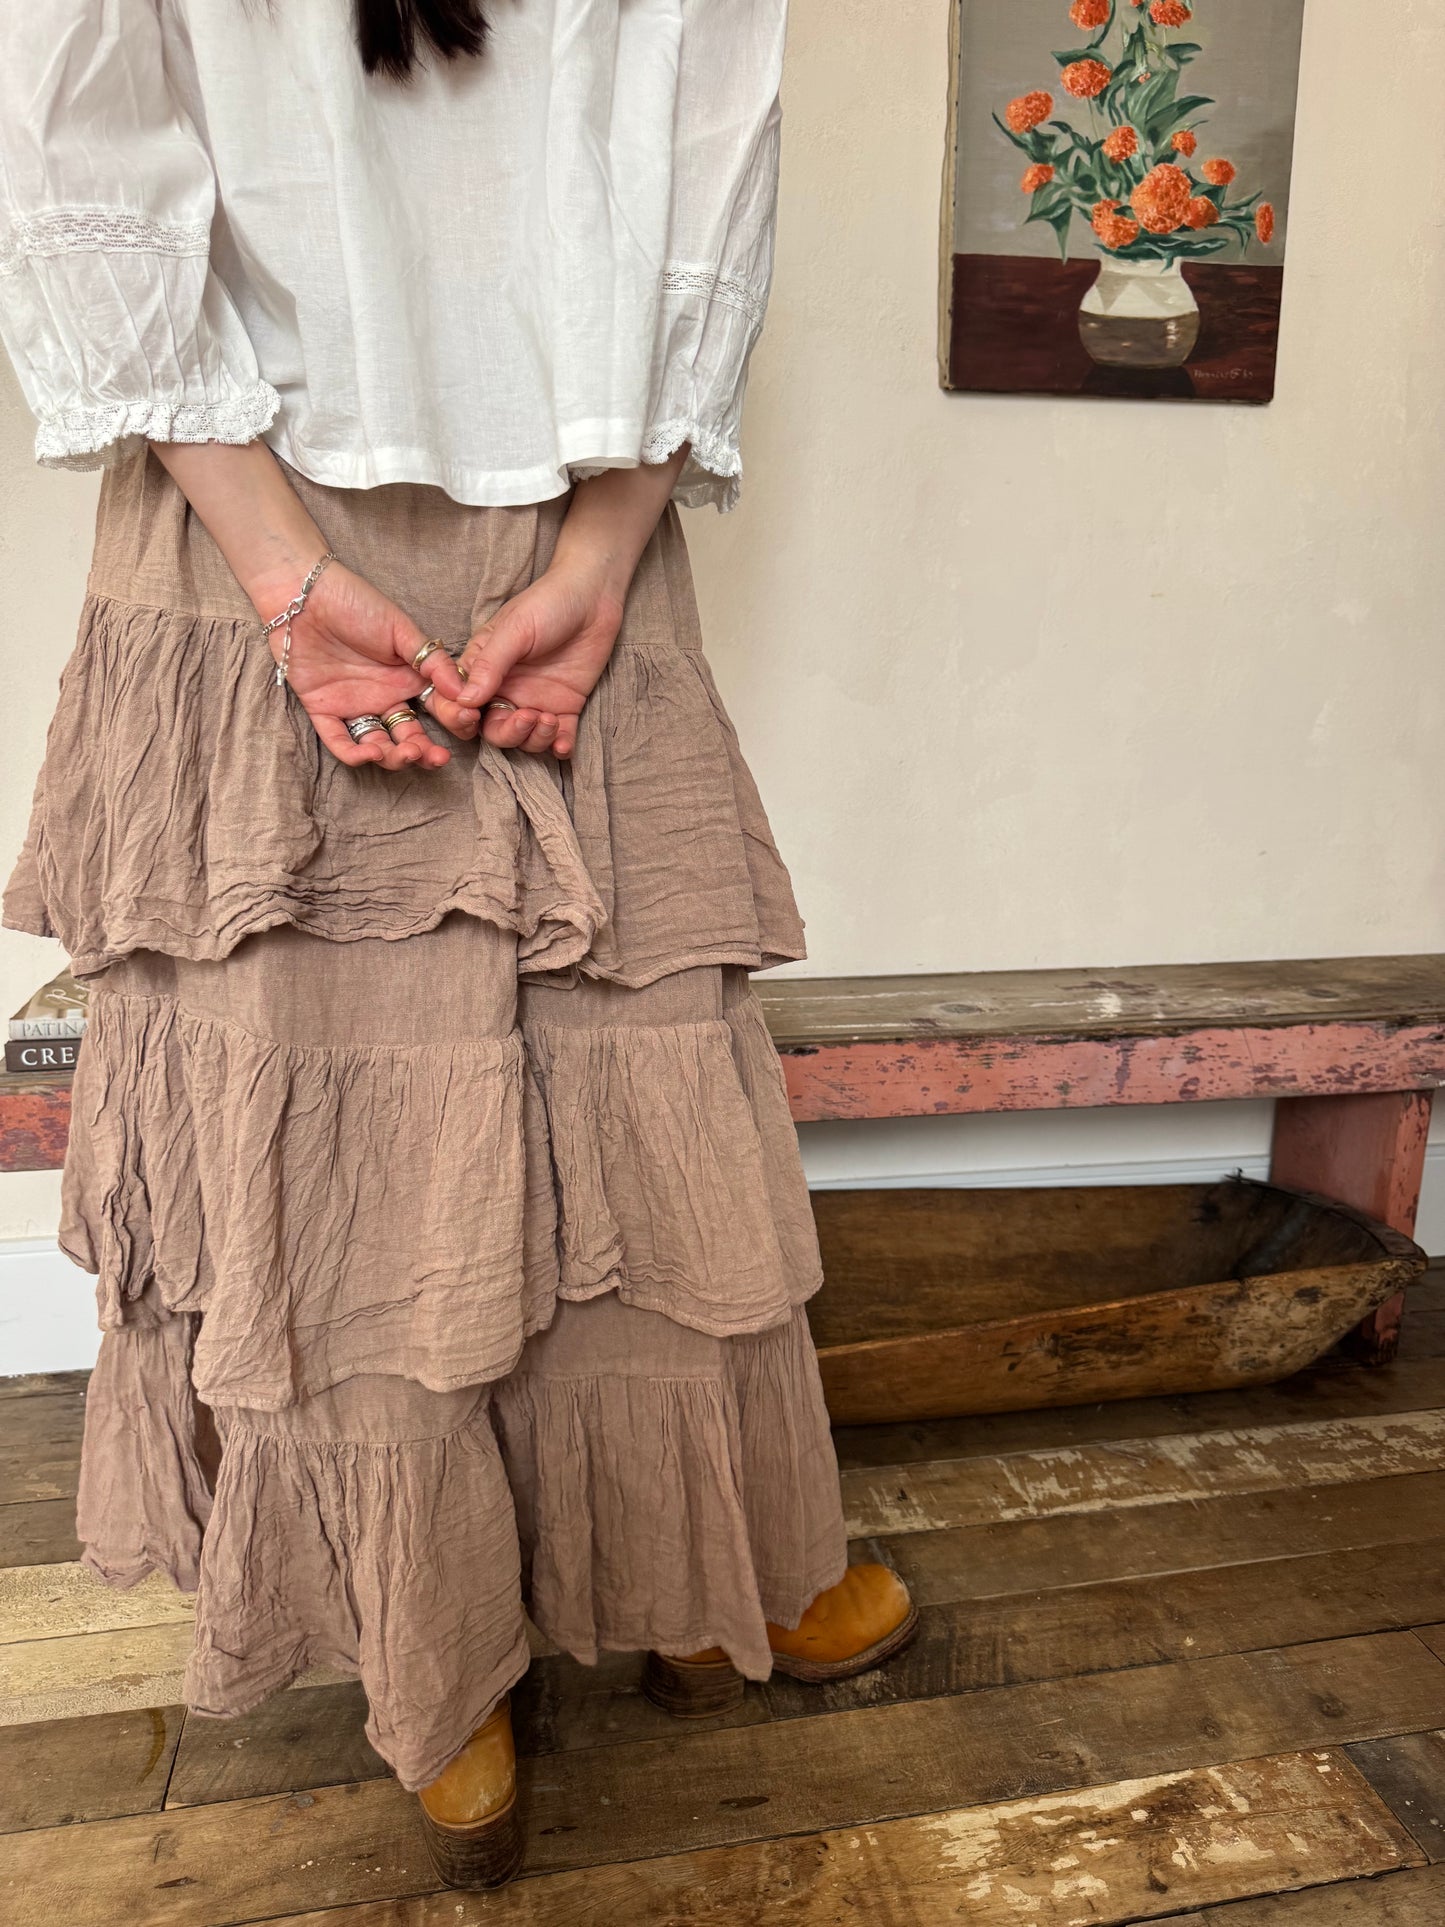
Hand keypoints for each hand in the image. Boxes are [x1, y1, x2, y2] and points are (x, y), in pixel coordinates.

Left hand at [264, 562, 477, 770]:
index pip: (436, 710)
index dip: (453, 721)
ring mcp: (354, 705)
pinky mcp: (323, 710)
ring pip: (379, 745)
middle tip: (437, 757)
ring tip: (406, 753)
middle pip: (409, 736)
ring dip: (395, 757)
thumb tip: (464, 691)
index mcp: (407, 678)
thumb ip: (432, 661)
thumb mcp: (401, 629)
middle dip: (425, 752)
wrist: (303, 594)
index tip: (465, 723)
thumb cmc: (355, 603)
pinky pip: (339, 741)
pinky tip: (371, 752)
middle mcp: (384, 696)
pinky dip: (355, 754)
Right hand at [452, 559, 624, 759]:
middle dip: (506, 733)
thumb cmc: (547, 603)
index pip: (458, 702)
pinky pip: (558, 738)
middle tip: (526, 717)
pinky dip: (559, 747)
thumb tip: (465, 700)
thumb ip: (490, 665)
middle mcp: (505, 689)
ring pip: (523, 739)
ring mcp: (535, 700)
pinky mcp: (565, 707)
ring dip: (533, 739)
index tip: (470, 717)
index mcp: (483, 669)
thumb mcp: (514, 630)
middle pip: (491, 729)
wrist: (593, 597)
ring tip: (549, 718)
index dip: (458, 717)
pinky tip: (563, 744)